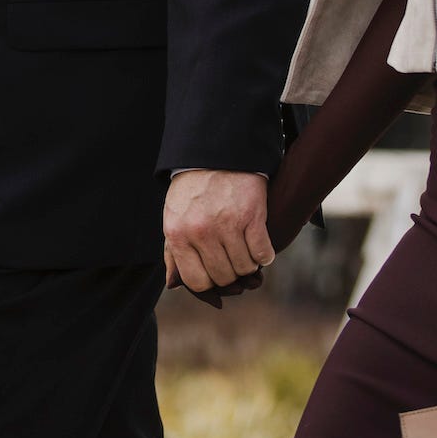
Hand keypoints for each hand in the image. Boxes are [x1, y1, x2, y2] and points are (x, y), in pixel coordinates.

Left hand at [163, 170, 273, 297]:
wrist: (214, 154)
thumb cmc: (192, 190)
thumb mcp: (173, 218)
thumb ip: (172, 252)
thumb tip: (173, 283)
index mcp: (178, 234)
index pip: (197, 282)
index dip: (208, 282)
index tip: (214, 271)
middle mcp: (201, 232)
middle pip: (223, 277)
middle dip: (229, 273)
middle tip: (230, 257)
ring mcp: (227, 224)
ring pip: (245, 268)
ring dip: (247, 263)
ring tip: (243, 248)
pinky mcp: (252, 215)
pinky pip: (263, 254)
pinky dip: (264, 254)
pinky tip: (257, 243)